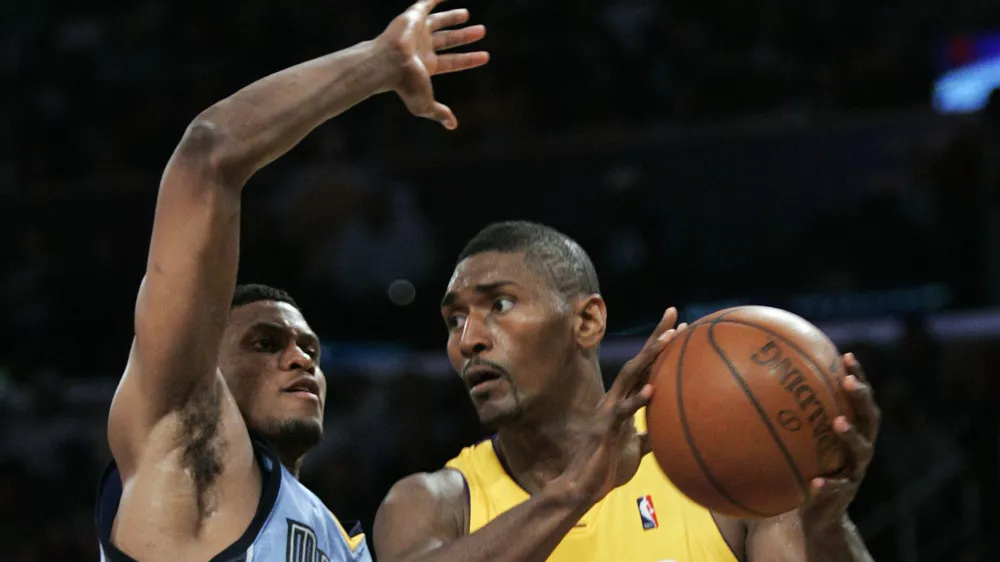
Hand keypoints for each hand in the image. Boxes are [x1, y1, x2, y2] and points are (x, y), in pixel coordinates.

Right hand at [375, 0, 489, 129]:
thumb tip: (452, 126)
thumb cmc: (404, 84)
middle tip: (482, 31)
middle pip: (449, 40)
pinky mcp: (412, 18)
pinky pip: (425, 3)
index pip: (453, 62)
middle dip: (465, 36)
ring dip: (453, 18)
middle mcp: (423, 48)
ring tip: (467, 15)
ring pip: (439, 23)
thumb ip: (439, 113)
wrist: (389, 63)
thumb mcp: (424, 104)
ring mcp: (417, 32)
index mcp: (427, 66)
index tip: (486, 57)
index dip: (469, 60)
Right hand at [556, 308, 687, 505]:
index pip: (645, 366)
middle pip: (638, 360)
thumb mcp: (638, 447)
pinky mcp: (605, 427)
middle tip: (674, 313)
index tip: (681, 324)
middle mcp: (615, 397)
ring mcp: (609, 409)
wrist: (585, 486)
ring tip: (668, 339)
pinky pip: (623, 411)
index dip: (659, 345)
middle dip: (656, 335)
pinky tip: (653, 390)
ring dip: (650, 356)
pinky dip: (637, 400)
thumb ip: (652, 433)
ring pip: (630, 375)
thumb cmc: (609, 466)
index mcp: (624, 399)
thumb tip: (674, 429)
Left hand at [800, 353, 880, 530]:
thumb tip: (753, 385)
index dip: (858, 377)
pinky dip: (828, 484)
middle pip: (869, 418)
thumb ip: (786, 418)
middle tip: (847, 382)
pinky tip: (816, 481)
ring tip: (838, 422)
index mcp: (852, 431)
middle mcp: (860, 448)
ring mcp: (854, 472)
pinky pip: (837, 489)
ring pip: (861, 450)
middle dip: (861, 397)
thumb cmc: (805, 467)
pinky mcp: (844, 496)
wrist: (817, 514)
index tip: (846, 356)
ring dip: (850, 434)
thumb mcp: (799, 442)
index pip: (859, 399)